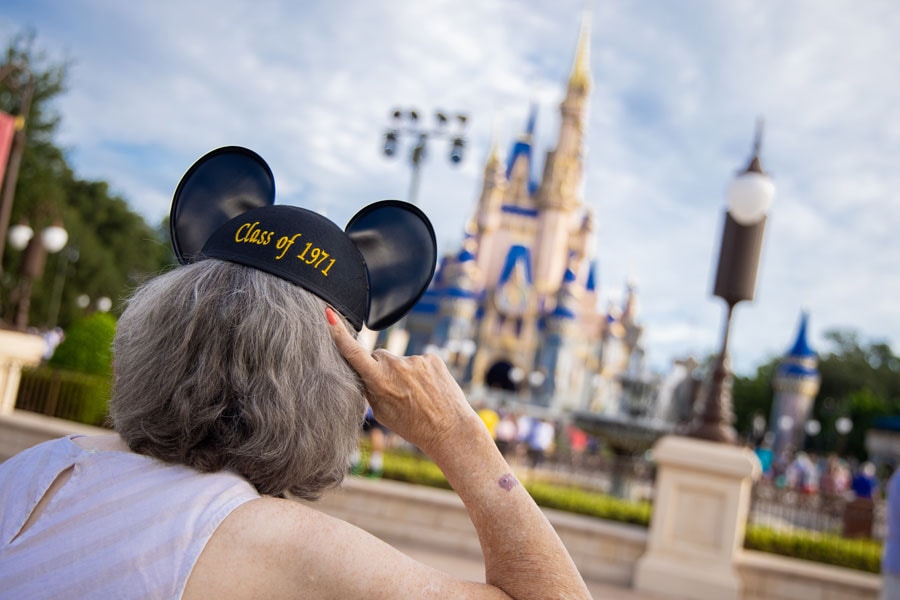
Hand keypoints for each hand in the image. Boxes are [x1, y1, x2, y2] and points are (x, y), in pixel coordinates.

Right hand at [326, 308, 480, 454]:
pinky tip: (428, 389)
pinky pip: (418, 361)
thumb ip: (370, 388)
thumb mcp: (382, 413)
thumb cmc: (413, 426)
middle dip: (380, 369)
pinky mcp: (432, 357)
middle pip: (378, 356)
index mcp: (379, 381)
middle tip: (394, 392)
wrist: (450, 429)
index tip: (329, 314)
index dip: (338, 333)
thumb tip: (362, 371)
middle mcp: (396, 366)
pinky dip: (420, 372)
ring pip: (399, 361)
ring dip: (403, 373)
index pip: (353, 353)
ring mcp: (416, 359)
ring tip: (415, 395)